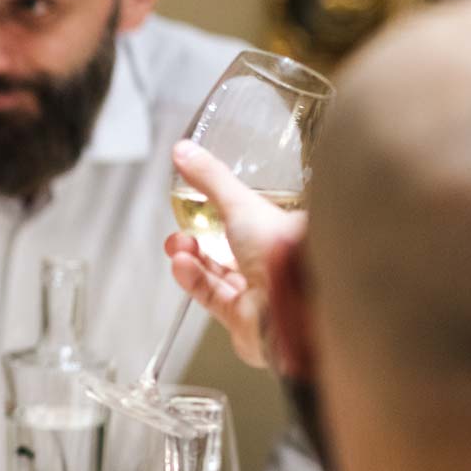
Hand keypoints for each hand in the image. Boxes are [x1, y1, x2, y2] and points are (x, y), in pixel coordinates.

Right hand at [167, 140, 305, 367]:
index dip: (222, 215)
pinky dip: (192, 280)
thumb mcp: (242, 204)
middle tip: (180, 231)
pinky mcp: (242, 320)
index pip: (251, 223)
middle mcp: (274, 267)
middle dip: (198, 240)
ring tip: (177, 246)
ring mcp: (259, 295)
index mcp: (284, 237)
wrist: (292, 305)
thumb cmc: (283, 253)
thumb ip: (210, 179)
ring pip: (217, 275)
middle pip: (229, 251)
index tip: (197, 207)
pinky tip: (181, 265)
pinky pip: (211, 297)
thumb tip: (183, 150)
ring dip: (191, 259)